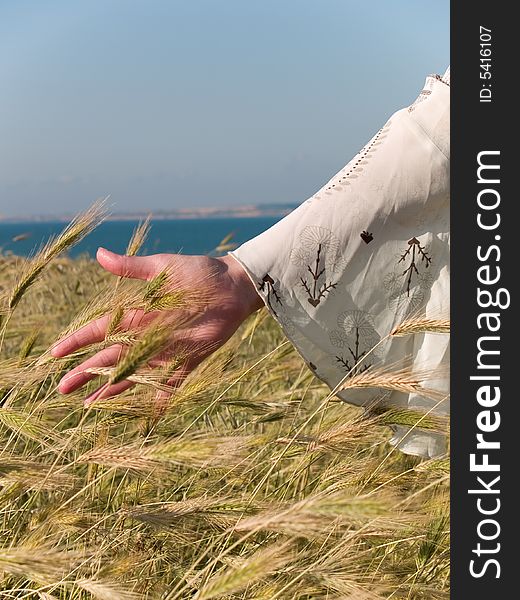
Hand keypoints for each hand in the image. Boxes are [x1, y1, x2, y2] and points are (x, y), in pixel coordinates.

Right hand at [51, 248, 262, 403]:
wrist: (233, 287)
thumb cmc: (199, 273)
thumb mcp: (163, 268)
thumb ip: (132, 268)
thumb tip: (99, 254)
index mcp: (138, 313)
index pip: (100, 330)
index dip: (78, 341)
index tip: (55, 354)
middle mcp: (147, 336)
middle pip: (110, 357)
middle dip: (87, 372)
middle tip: (63, 388)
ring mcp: (166, 351)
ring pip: (132, 374)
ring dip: (111, 389)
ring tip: (88, 405)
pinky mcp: (187, 361)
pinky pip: (169, 385)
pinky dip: (159, 401)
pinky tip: (145, 419)